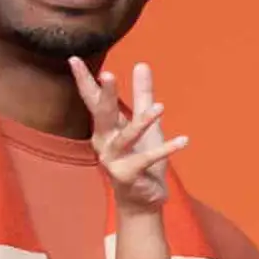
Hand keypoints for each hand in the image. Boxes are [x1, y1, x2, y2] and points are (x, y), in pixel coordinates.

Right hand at [71, 58, 187, 210]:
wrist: (141, 200)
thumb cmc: (140, 158)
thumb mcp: (145, 124)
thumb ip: (142, 95)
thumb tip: (141, 64)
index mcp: (105, 128)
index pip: (92, 99)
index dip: (84, 80)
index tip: (74, 58)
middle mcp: (104, 142)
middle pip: (103, 114)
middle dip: (106, 95)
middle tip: (108, 74)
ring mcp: (114, 159)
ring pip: (127, 137)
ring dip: (143, 122)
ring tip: (160, 107)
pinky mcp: (128, 175)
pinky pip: (147, 159)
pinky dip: (166, 149)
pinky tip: (184, 140)